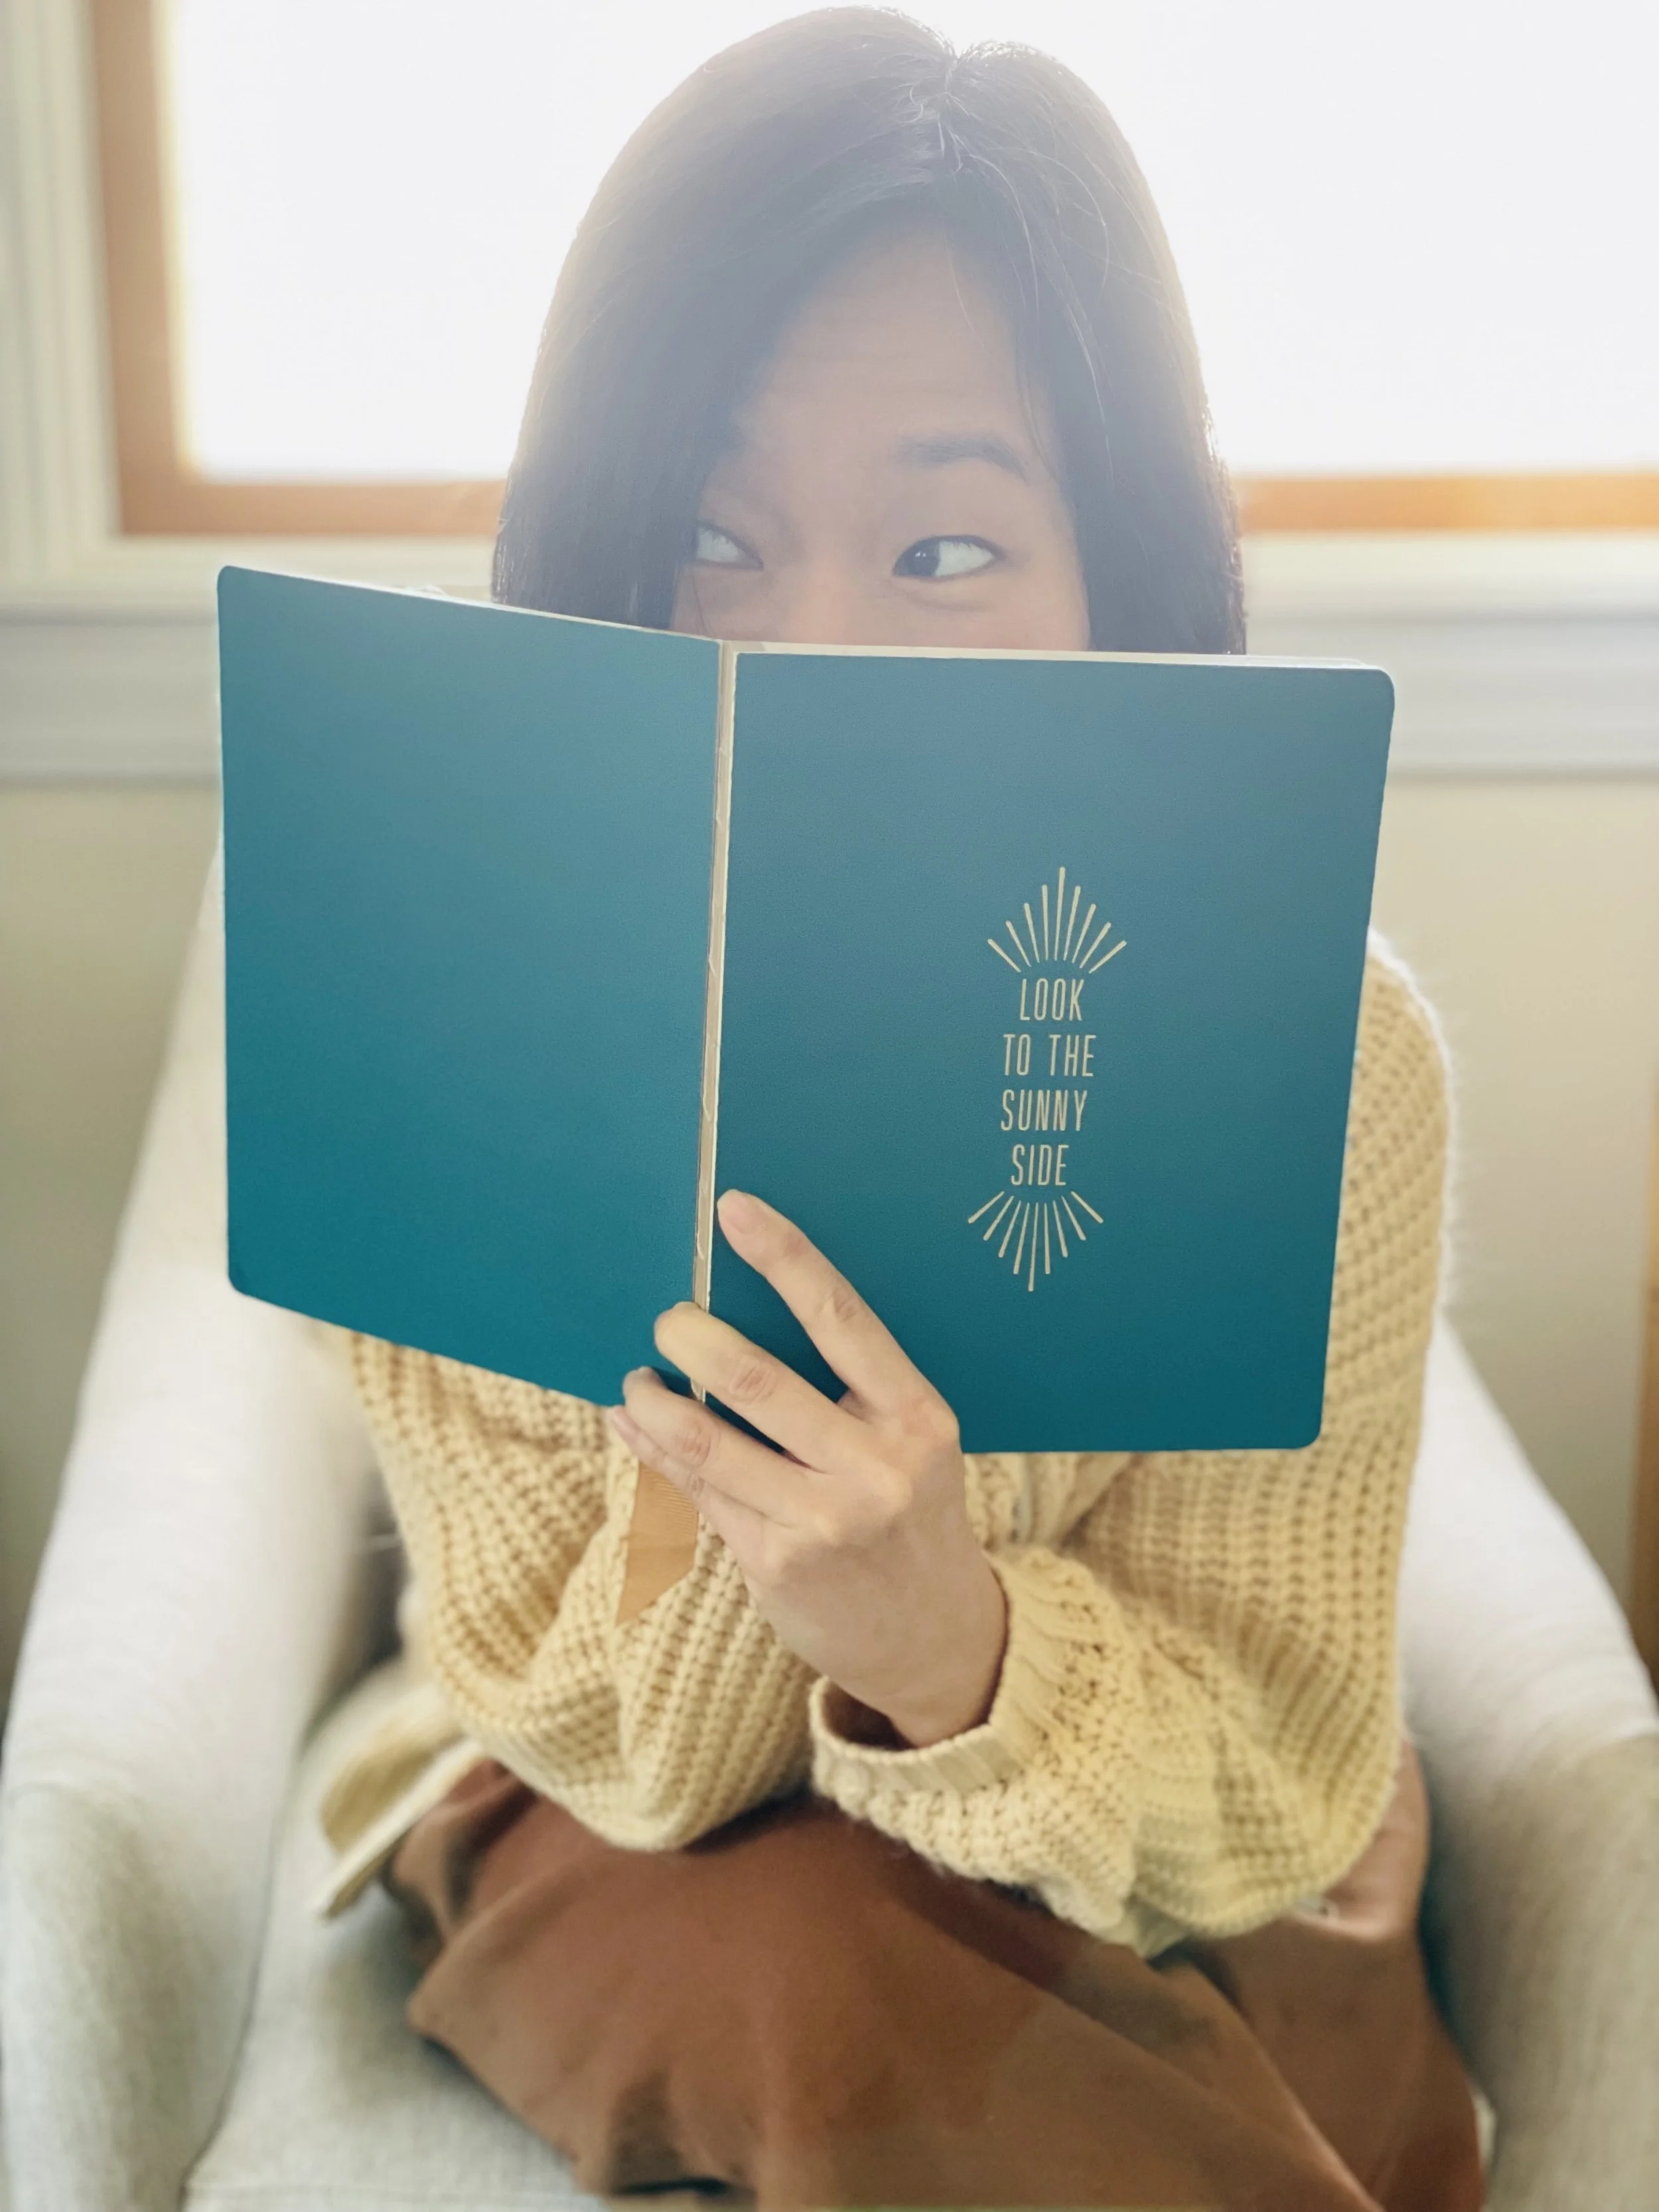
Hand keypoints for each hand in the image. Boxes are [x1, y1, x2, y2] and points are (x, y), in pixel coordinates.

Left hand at [607, 1190, 1007, 1747]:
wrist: (936, 1638)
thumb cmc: (910, 1514)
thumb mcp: (909, 1443)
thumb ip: (848, 1389)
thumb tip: (744, 1311)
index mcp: (916, 1416)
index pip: (842, 1318)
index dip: (785, 1257)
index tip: (734, 1210)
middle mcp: (875, 1467)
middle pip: (758, 1380)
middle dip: (693, 1338)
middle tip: (666, 1319)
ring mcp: (822, 1521)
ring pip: (708, 1441)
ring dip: (654, 1400)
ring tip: (635, 1379)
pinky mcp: (775, 1564)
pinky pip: (697, 1491)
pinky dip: (653, 1449)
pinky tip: (632, 1424)